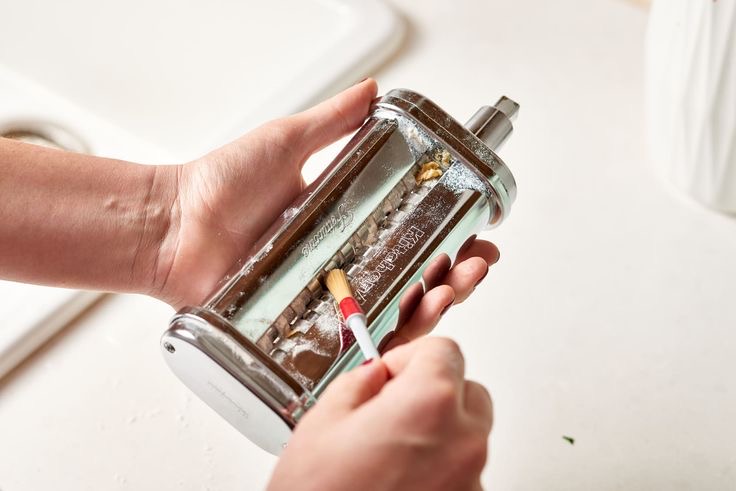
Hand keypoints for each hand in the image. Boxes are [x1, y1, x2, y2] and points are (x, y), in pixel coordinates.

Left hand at [153, 80, 498, 322]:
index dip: (449, 233)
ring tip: (457, 287)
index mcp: (346, 221)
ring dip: (435, 303)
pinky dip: (390, 339)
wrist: (173, 227)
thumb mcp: (285, 143)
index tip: (478, 226)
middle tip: (477, 263)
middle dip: (456, 272)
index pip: (412, 231)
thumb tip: (373, 90)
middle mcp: (343, 262)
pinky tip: (418, 327)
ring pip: (394, 310)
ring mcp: (326, 297)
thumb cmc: (219, 186)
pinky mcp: (305, 327)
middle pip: (414, 275)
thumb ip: (331, 123)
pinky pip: (353, 340)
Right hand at [267, 337, 492, 490]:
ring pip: (467, 434)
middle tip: (391, 409)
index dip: (411, 357)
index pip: (445, 350)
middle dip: (432, 392)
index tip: (392, 373)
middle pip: (467, 392)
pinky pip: (463, 473)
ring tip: (390, 453)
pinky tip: (400, 480)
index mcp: (429, 402)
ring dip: (439, 432)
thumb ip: (360, 382)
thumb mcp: (324, 420)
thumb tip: (375, 376)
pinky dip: (440, 470)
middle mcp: (463, 440)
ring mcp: (471, 479)